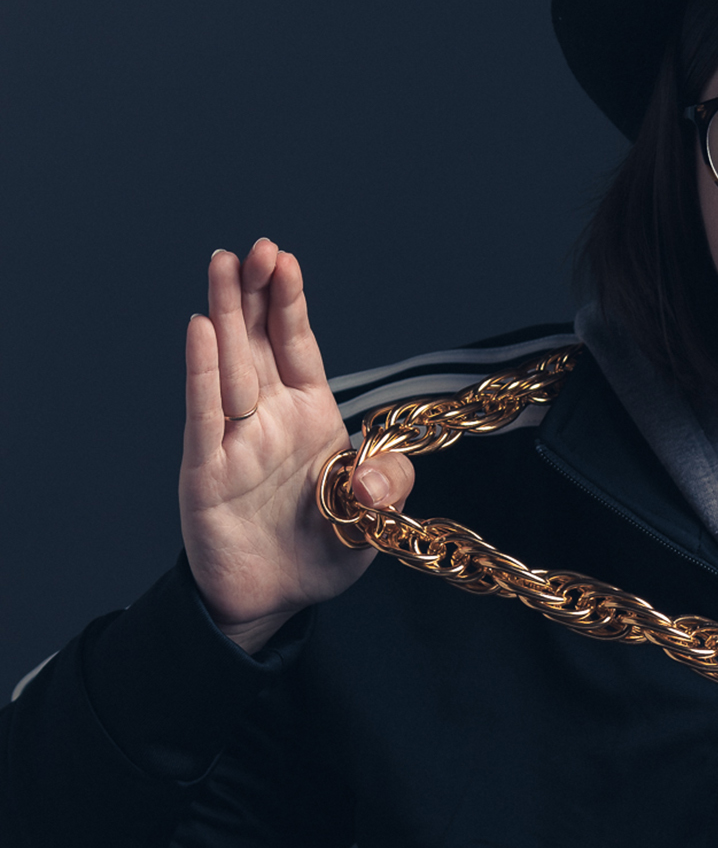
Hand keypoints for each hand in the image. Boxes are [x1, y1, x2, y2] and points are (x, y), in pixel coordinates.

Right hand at [179, 239, 414, 651]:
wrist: (274, 599)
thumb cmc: (319, 550)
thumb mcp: (372, 518)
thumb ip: (387, 485)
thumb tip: (370, 479)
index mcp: (310, 418)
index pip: (298, 348)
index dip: (291, 305)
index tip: (286, 262)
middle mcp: (269, 418)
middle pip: (257, 342)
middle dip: (256, 292)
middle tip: (255, 248)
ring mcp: (234, 440)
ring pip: (229, 365)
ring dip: (225, 314)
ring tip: (222, 265)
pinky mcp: (207, 469)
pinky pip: (204, 414)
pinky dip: (203, 372)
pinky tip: (200, 331)